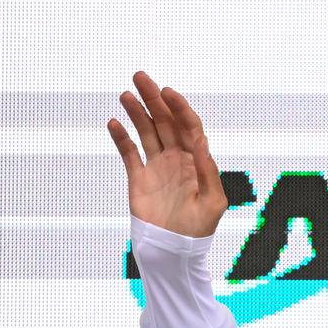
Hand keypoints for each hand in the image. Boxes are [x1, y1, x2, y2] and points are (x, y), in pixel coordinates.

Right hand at [106, 71, 226, 237]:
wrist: (175, 250)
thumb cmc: (199, 228)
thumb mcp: (213, 200)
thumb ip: (208, 171)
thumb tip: (202, 142)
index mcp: (196, 160)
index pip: (188, 126)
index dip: (179, 107)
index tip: (166, 92)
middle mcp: (177, 158)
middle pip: (165, 122)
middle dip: (153, 99)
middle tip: (140, 77)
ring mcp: (157, 167)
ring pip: (146, 132)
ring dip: (137, 113)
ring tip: (126, 95)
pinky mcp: (139, 178)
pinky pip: (129, 153)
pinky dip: (121, 138)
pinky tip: (114, 123)